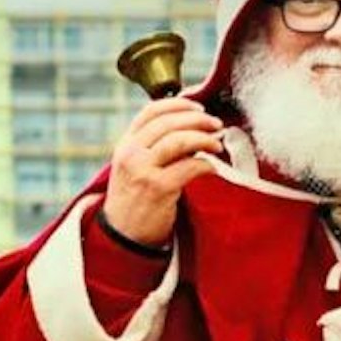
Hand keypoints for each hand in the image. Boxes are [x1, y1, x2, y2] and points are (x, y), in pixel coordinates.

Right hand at [101, 97, 223, 245]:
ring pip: (180, 140)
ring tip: (217, 144)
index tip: (199, 107)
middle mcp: (131, 154)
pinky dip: (206, 164)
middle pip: (169, 123)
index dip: (178, 104)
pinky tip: (212, 168)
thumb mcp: (133, 167)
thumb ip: (152, 146)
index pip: (151, 111)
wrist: (122, 235)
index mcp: (125, 144)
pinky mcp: (159, 188)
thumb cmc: (135, 199)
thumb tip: (191, 127)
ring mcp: (143, 170)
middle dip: (198, 119)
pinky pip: (190, 167)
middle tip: (216, 124)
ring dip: (205, 139)